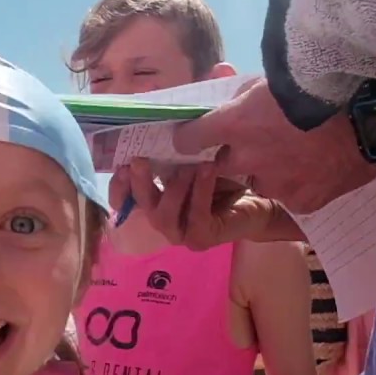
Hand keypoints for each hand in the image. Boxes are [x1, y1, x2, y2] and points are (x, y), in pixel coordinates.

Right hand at [118, 157, 283, 250]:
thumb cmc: (221, 184)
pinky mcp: (202, 239)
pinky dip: (199, 191)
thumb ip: (170, 160)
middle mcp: (164, 222)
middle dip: (140, 184)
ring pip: (164, 216)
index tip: (121, 166)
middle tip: (140, 161)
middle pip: (144, 207)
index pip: (127, 201)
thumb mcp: (190, 166)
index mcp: (156, 204)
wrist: (256, 204)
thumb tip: (154, 135)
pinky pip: (195, 216)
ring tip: (188, 166)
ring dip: (173, 189)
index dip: (119, 188)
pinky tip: (207, 170)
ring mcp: (181, 235)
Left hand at [172, 78, 375, 212]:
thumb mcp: (275, 77)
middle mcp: (247, 158)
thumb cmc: (323, 85)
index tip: (194, 137)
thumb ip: (243, 90)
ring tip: (298, 152)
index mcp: (235, 124)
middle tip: (259, 142)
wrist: (374, 114)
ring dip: (269, 170)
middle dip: (234, 156)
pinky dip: (300, 184)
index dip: (190, 138)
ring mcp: (274, 184)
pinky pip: (291, 195)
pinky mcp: (300, 202)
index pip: (190, 138)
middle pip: (221, 165)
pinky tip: (319, 167)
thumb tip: (223, 86)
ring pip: (259, 181)